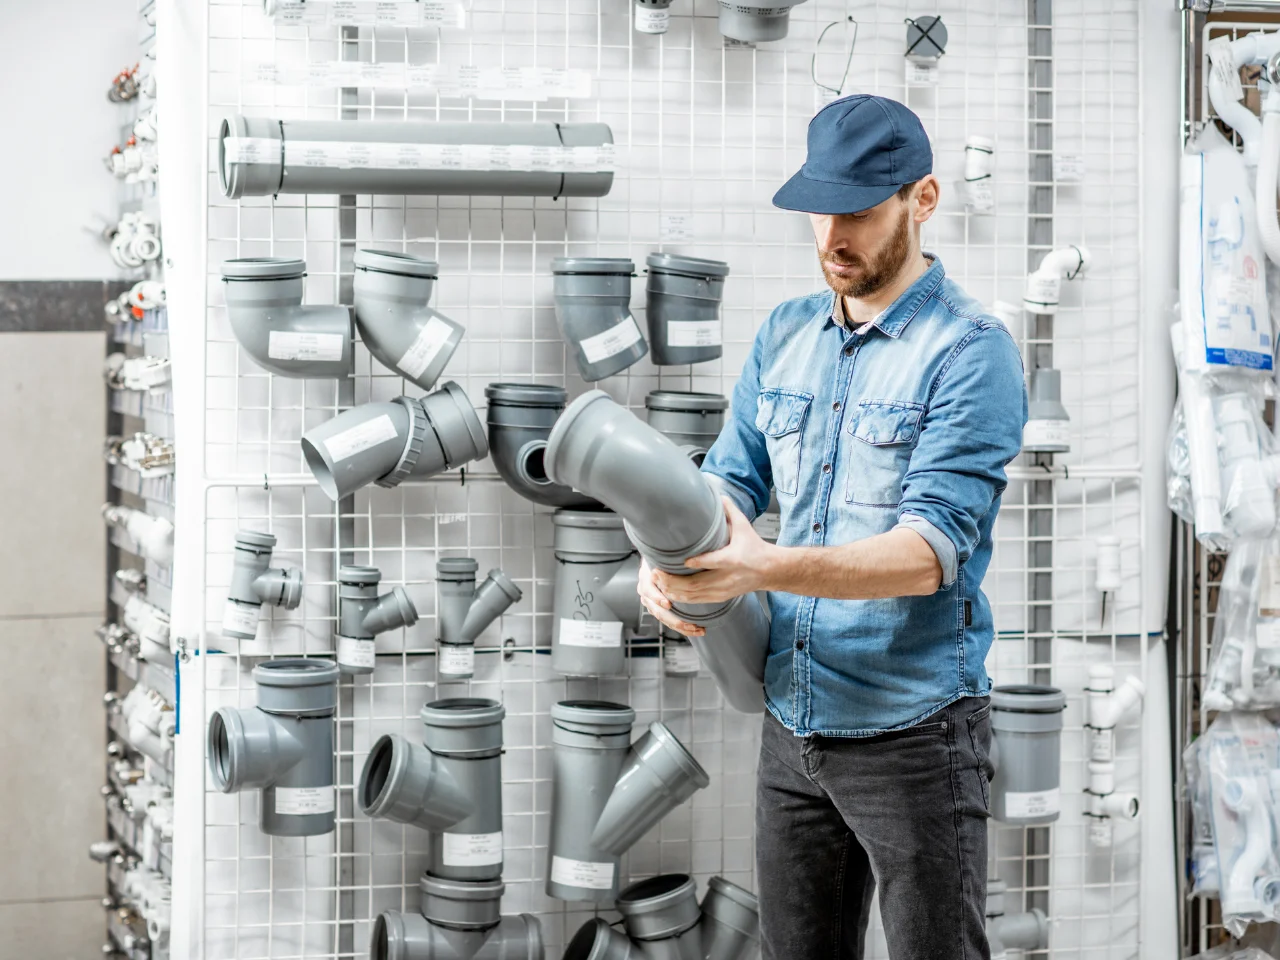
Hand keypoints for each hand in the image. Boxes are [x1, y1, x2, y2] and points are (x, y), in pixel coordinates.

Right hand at [637, 557, 705, 636]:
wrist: (655, 562)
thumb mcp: (662, 557)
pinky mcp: (656, 608)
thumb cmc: (662, 557)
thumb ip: (668, 561)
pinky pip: (667, 621)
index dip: (657, 597)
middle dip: (673, 619)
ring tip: (696, 629)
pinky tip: (693, 629)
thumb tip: (686, 562)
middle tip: (688, 624)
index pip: (648, 590)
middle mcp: (645, 592)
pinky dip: (680, 626)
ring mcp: (650, 602)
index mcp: (645, 578)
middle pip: (657, 610)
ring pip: (663, 618)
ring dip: (679, 626)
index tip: (667, 604)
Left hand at [651, 498, 778, 606]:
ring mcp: (723, 590)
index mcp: (734, 559)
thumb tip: (717, 493)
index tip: (682, 561)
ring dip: (674, 590)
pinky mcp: (721, 597)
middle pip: (697, 584)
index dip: (696, 563)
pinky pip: (697, 601)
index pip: (713, 562)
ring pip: (694, 595)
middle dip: (674, 581)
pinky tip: (669, 592)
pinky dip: (681, 598)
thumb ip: (730, 511)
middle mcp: (727, 577)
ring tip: (658, 582)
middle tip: (657, 572)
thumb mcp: (744, 527)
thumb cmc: (756, 548)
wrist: (770, 570)